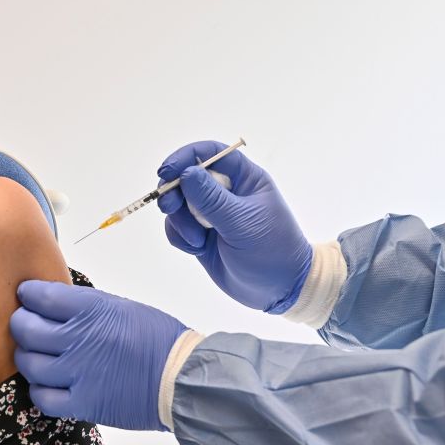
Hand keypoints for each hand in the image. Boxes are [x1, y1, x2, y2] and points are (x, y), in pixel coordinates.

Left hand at [10, 281, 187, 430]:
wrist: (180, 378)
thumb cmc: (157, 340)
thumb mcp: (121, 306)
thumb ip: (85, 305)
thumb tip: (55, 303)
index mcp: (91, 309)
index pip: (40, 296)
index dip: (28, 295)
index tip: (27, 297)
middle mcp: (79, 338)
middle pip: (26, 329)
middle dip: (20, 324)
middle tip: (25, 324)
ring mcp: (78, 373)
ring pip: (29, 364)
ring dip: (27, 357)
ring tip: (35, 355)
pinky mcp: (83, 403)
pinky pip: (43, 398)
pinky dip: (39, 390)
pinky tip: (47, 384)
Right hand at [158, 140, 312, 312]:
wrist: (279, 291)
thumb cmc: (272, 251)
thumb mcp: (242, 223)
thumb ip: (212, 199)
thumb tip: (186, 172)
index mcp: (244, 179)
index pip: (210, 153)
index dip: (185, 157)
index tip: (166, 172)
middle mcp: (226, 192)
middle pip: (187, 177)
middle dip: (174, 191)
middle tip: (169, 207)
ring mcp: (212, 214)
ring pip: (179, 204)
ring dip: (180, 221)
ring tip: (197, 240)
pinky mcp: (201, 235)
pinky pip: (177, 226)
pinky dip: (180, 236)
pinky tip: (196, 248)